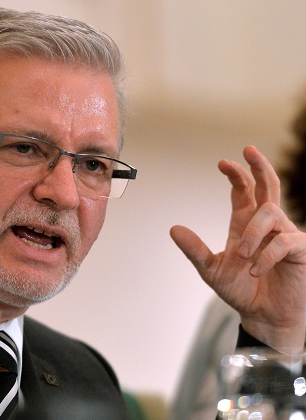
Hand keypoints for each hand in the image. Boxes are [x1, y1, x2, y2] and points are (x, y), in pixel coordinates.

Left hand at [170, 145, 305, 352]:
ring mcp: (285, 235)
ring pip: (271, 214)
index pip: (243, 190)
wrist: (263, 317)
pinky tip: (256, 269)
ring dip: (254, 234)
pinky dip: (267, 254)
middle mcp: (266, 225)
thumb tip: (173, 229)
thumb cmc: (241, 291)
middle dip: (259, 166)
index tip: (222, 162)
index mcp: (244, 223)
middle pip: (268, 185)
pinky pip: (286, 241)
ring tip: (244, 259)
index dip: (236, 174)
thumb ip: (195, 250)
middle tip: (248, 149)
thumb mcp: (211, 271)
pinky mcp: (299, 251)